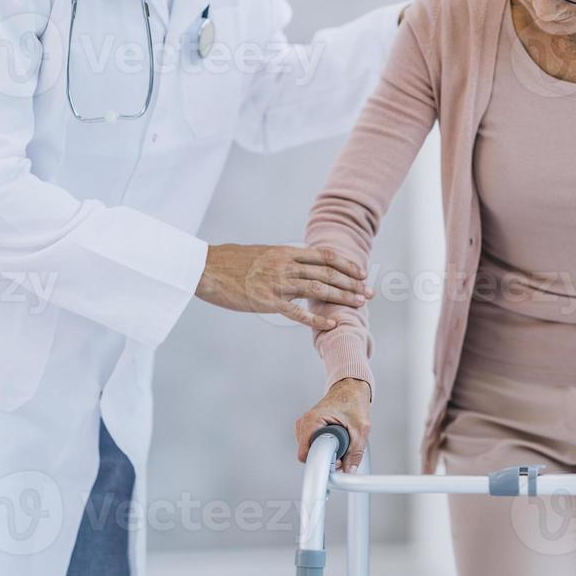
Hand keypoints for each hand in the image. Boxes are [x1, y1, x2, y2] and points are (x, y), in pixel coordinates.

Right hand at [195, 244, 372, 330]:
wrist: (206, 268)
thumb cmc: (231, 262)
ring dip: (341, 296)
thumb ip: (281, 258)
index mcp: (285, 251)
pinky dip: (316, 318)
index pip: (324, 255)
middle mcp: (285, 264)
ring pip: (317, 288)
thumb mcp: (261, 254)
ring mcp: (276, 282)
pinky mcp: (266, 301)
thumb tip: (296, 262)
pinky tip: (332, 324)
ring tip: (359, 305)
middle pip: (326, 272)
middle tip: (369, 293)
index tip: (361, 273)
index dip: (345, 264)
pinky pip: (296, 311)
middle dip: (351, 283)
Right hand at [294, 377, 371, 471]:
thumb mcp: (360, 428)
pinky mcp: (309, 428)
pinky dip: (324, 446)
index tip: (334, 464)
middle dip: (325, 458)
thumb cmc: (353, 400)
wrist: (351, 387)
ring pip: (310, 450)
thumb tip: (350, 469)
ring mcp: (305, 425)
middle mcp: (304, 423)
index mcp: (312, 421)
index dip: (321, 463)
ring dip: (325, 452)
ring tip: (340, 443)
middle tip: (341, 454)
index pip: (305, 454)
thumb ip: (356, 451)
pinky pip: (313, 445)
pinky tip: (335, 441)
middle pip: (308, 454)